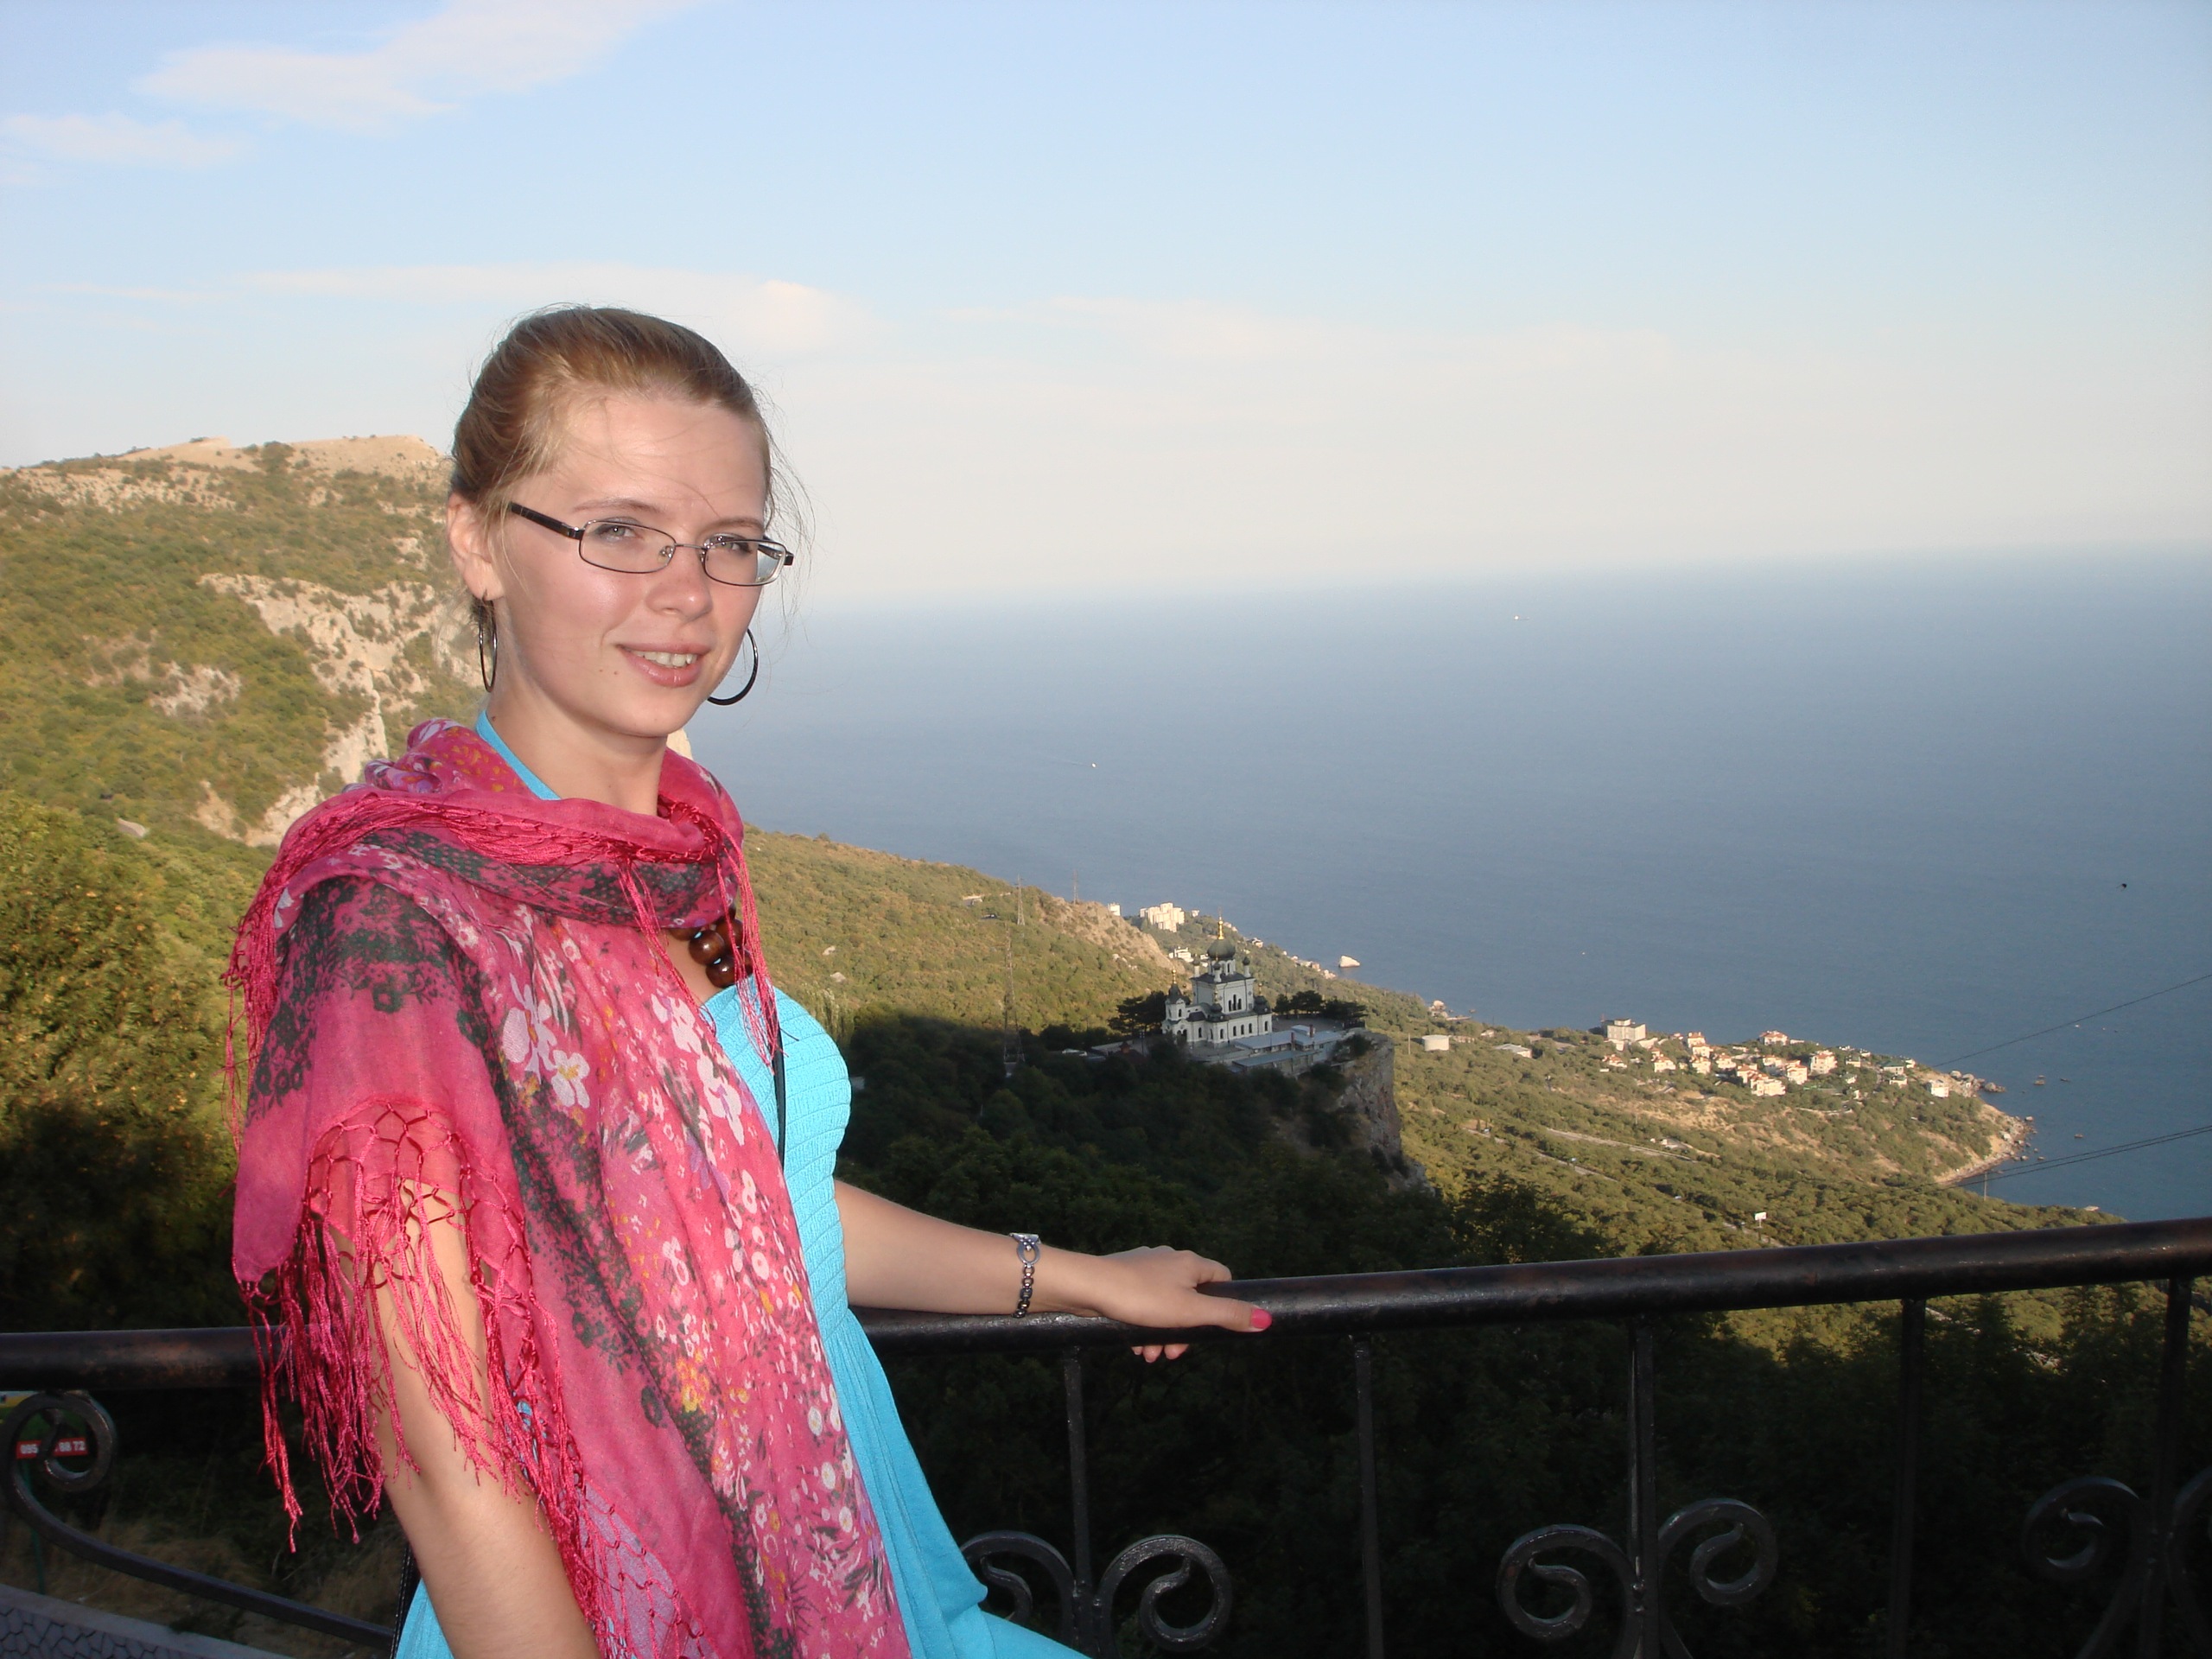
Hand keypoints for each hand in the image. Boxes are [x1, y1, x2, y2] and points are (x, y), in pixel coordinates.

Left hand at [1061, 1244, 1269, 1363]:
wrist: (1088, 1286)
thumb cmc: (1142, 1298)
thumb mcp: (1190, 1312)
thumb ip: (1227, 1316)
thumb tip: (1266, 1320)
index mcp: (1190, 1262)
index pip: (1222, 1278)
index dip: (1223, 1305)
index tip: (1210, 1329)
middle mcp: (1170, 1259)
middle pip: (1192, 1298)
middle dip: (1186, 1331)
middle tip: (1173, 1354)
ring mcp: (1145, 1267)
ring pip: (1166, 1305)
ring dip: (1163, 1334)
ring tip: (1150, 1356)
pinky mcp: (1124, 1277)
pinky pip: (1144, 1305)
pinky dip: (1144, 1326)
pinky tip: (1135, 1345)